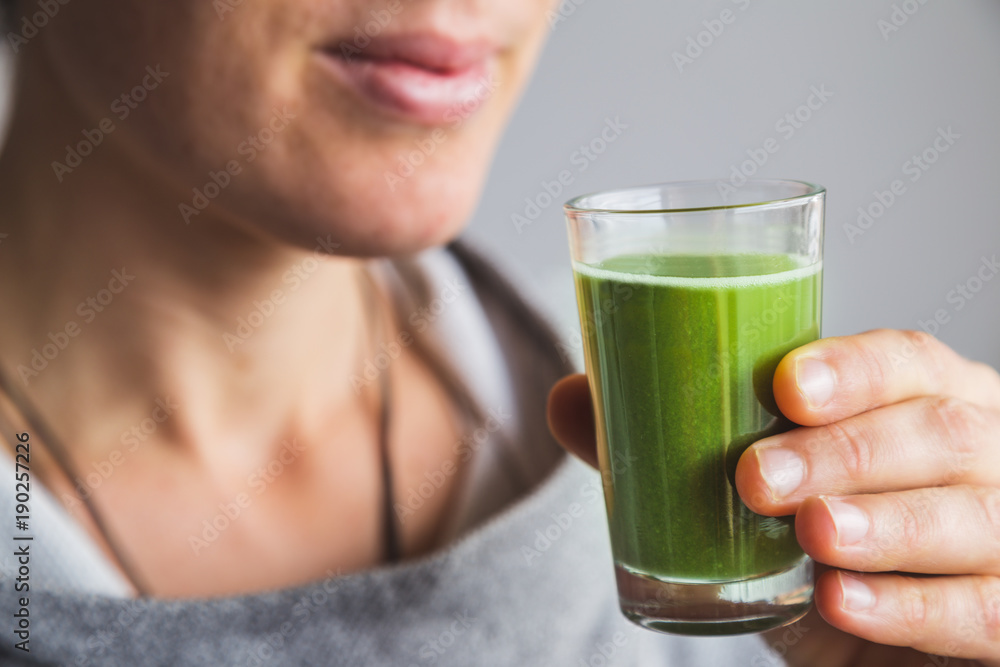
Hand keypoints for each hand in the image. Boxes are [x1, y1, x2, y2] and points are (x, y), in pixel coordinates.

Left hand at [548, 329, 999, 665]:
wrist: (880, 644)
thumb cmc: (817, 547)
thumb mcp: (749, 501)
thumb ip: (669, 449)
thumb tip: (567, 398)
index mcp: (923, 400)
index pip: (907, 361)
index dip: (854, 368)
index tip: (784, 385)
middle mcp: (981, 453)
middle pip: (937, 433)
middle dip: (845, 452)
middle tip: (756, 479)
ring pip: (972, 517)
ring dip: (885, 524)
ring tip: (811, 534)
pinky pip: (985, 610)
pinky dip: (913, 608)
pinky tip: (844, 603)